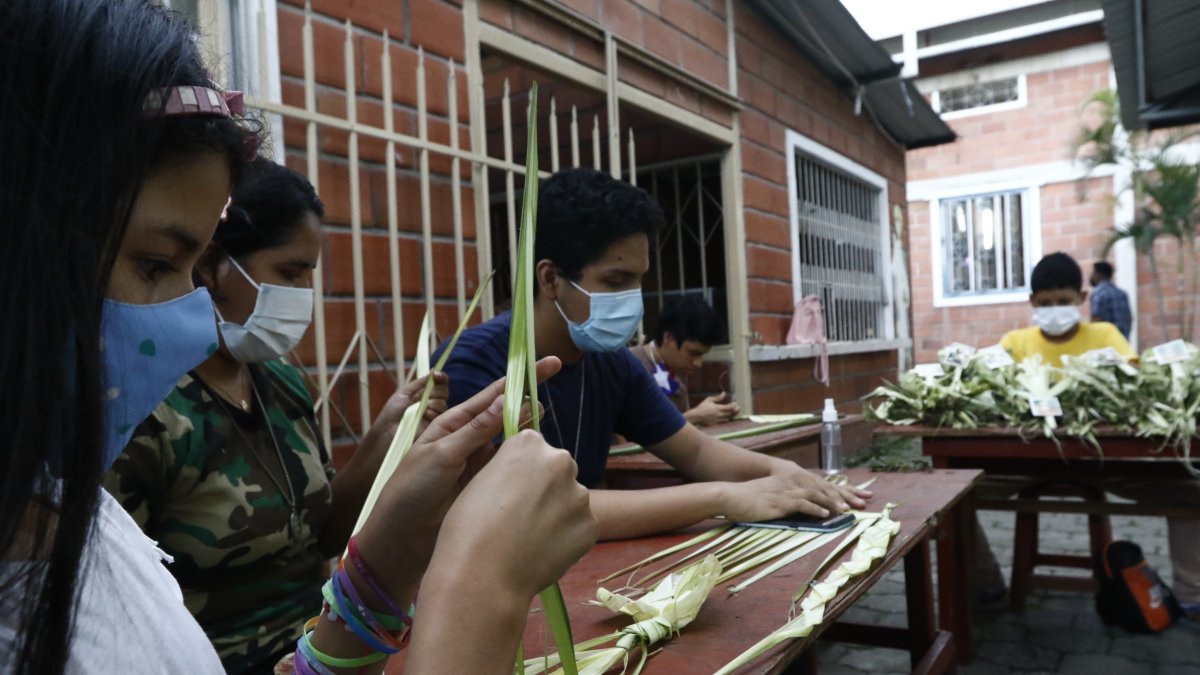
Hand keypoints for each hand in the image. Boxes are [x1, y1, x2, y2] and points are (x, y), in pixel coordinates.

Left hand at [354, 357, 561, 588]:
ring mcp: (478, 463)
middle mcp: (468, 439)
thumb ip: (476, 430)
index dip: (519, 378)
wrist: (401, 537)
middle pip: (505, 414)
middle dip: (528, 400)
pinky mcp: (486, 486)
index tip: (550, 364)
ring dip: (529, 431)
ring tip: (545, 424)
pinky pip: (510, 468)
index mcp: (453, 423)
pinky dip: (525, 461)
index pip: (493, 394)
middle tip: (551, 393)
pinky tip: (539, 458)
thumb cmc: (412, 489)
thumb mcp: (442, 453)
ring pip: (511, 441)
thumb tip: (506, 400)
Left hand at [365, 372, 449, 443]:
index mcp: (426, 393)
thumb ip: (421, 382)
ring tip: (416, 409)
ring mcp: (437, 414)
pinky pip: (440, 414)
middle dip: (432, 391)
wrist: (388, 431)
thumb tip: (434, 370)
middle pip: (444, 390)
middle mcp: (434, 402)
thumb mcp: (405, 392)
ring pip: (442, 402)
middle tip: (417, 397)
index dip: (441, 377)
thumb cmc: (392, 412)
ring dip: (429, 403)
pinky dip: (430, 412)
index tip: (436, 376)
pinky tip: (421, 417)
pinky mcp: (438, 426)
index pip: (441, 382)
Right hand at [406, 430, 595, 673]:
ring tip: (531, 538)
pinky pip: (579, 527)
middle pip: (557, 471)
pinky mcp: (591, 526)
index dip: (520, 471)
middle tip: (522, 516)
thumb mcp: (481, 478)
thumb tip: (523, 475)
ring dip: (557, 513)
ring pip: (570, 500)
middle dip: (545, 488)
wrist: (483, 574)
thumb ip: (510, 468)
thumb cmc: (469, 526)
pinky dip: (566, 537)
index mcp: (529, 443)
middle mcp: (561, 461)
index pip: (532, 448)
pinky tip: (544, 551)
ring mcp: (580, 495)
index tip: (509, 490)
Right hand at [686, 393, 739, 425]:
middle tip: (738, 408)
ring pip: (728, 418)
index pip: (730, 407)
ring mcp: (718, 420)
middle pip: (731, 413)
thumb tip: (724, 393)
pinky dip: (726, 419)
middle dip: (735, 411)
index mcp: (718, 408)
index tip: (735, 403)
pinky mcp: (716, 424)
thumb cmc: (702, 407)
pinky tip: (727, 416)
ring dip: (731, 415)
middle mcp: (719, 415)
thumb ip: (718, 397)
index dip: (734, 406)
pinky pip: (724, 422)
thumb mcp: (709, 400)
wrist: (696, 417)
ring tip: (733, 412)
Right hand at [716, 465, 870, 521]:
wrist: (730, 496)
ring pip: (815, 495)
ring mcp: (785, 492)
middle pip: (822, 488)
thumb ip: (781, 503)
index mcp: (789, 482)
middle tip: (862, 501)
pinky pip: (802, 504)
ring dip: (832, 503)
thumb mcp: (767, 499)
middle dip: (844, 495)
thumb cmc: (744, 501)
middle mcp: (790, 484)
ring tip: (846, 511)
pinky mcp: (780, 502)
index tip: (855, 496)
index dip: (838, 491)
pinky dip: (816, 509)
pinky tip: (826, 514)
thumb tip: (793, 511)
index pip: (818, 485)